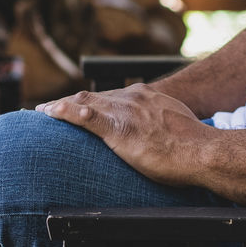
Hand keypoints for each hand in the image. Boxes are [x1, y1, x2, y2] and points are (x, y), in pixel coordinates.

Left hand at [37, 83, 216, 186]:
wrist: (203, 151)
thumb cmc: (194, 144)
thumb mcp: (175, 121)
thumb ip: (160, 120)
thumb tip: (158, 131)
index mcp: (145, 95)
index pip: (109, 95)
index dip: (90, 101)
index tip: (76, 105)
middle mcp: (132, 97)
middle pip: (92, 96)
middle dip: (68, 101)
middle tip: (49, 108)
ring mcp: (124, 111)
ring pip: (83, 103)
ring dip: (60, 106)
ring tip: (43, 111)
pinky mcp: (118, 128)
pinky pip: (85, 117)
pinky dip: (66, 113)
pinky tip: (50, 113)